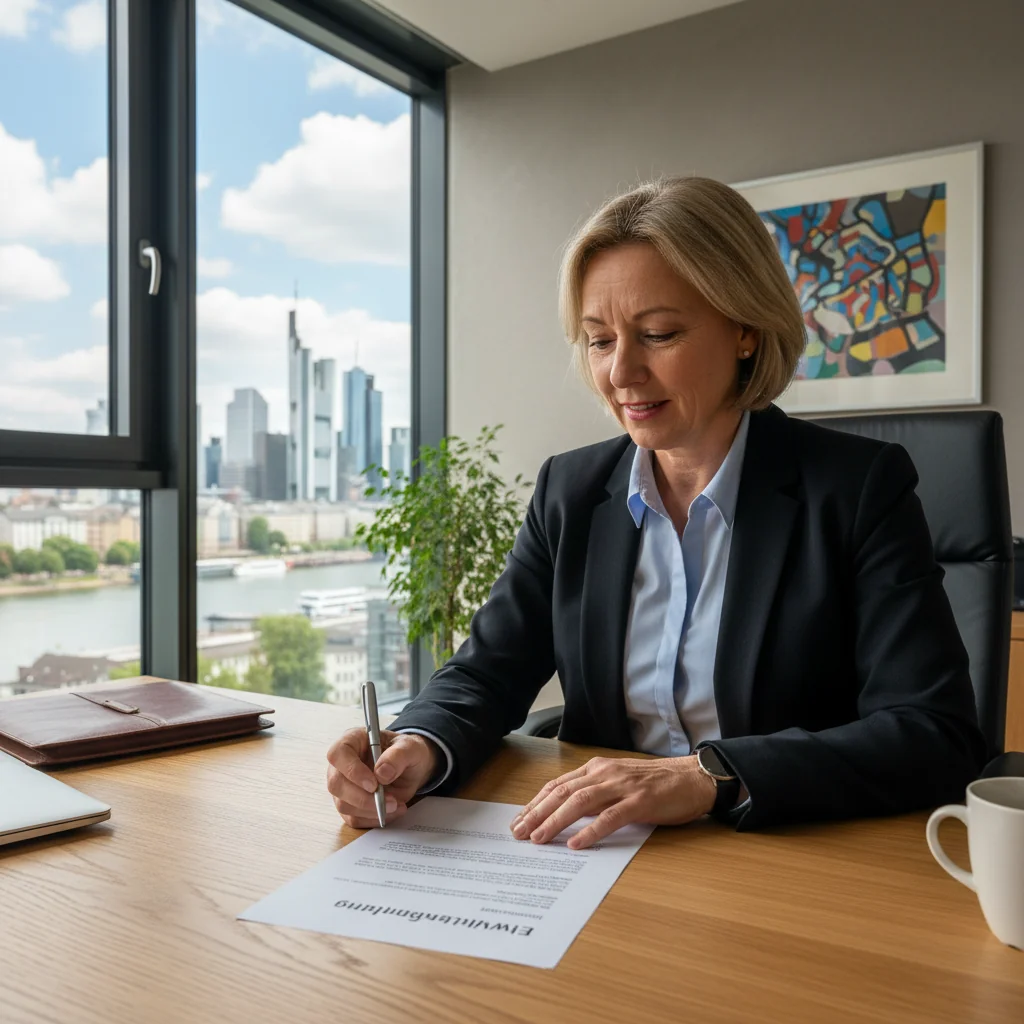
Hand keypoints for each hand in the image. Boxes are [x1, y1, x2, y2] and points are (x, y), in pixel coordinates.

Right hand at [326, 728, 440, 828]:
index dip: (352, 770)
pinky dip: (374, 819)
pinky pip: (354, 818)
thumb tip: (382, 773)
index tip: (373, 784)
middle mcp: (342, 764)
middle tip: (390, 801)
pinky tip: (392, 811)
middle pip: (336, 784)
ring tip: (396, 804)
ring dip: (371, 810)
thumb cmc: (405, 752)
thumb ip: (398, 756)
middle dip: (363, 798)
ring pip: (344, 805)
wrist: (410, 769)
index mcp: (352, 741)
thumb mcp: (410, 747)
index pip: (338, 754)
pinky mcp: (349, 805)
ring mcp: (343, 786)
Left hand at [510, 755, 716, 849]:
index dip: (536, 803)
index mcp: (597, 768)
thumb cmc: (656, 784)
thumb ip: (594, 792)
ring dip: (555, 821)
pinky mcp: (640, 802)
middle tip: (519, 833)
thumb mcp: (618, 781)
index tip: (519, 820)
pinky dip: (591, 831)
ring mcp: (622, 786)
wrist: (693, 777)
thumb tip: (564, 814)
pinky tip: (576, 844)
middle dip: (537, 813)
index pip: (558, 785)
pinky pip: (610, 817)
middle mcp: (605, 773)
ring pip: (580, 802)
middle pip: (562, 793)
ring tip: (539, 839)